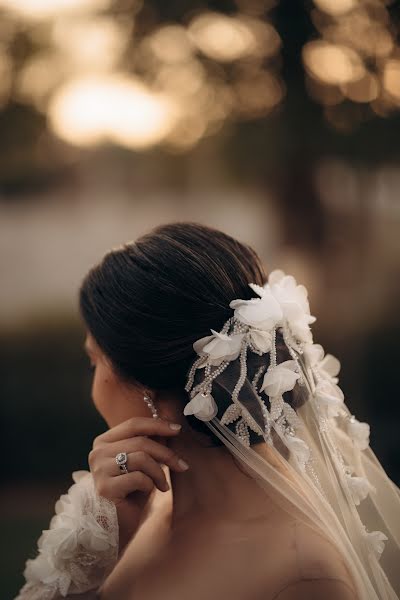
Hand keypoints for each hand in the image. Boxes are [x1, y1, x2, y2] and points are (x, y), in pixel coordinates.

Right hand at [88, 416, 188, 551]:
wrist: (118, 525)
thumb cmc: (132, 492)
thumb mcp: (142, 463)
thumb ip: (149, 444)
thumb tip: (171, 427)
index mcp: (104, 441)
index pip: (133, 424)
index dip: (157, 424)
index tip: (177, 429)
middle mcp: (97, 452)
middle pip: (141, 441)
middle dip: (166, 453)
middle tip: (181, 465)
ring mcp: (99, 469)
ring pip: (141, 458)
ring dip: (159, 472)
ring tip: (163, 485)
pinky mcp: (105, 488)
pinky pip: (138, 478)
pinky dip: (150, 485)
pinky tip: (149, 492)